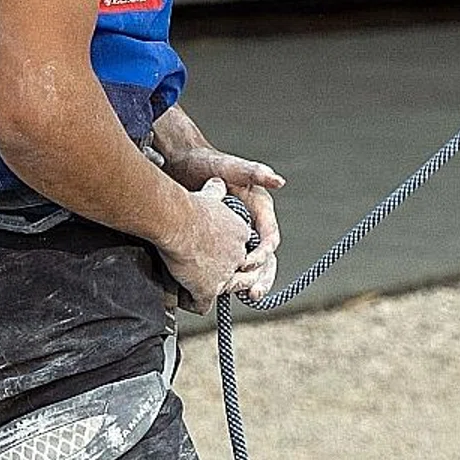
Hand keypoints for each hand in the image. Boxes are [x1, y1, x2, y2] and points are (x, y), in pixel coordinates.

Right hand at [155, 178, 252, 313]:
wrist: (178, 220)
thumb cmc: (191, 205)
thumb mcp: (212, 193)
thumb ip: (217, 191)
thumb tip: (218, 182)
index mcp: (240, 233)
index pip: (240, 249)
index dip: (228, 253)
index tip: (215, 253)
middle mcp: (237, 256)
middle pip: (238, 273)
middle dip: (225, 276)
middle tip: (208, 275)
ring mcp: (224, 275)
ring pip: (223, 291)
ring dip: (210, 291)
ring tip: (196, 289)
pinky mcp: (208, 289)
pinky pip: (203, 305)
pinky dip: (192, 303)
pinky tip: (183, 298)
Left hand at [162, 146, 283, 299]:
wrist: (182, 163)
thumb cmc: (208, 163)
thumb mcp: (230, 167)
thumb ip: (254, 172)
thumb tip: (278, 181)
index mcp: (260, 209)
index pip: (270, 238)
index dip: (263, 254)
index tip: (250, 263)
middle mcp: (252, 224)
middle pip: (265, 258)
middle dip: (262, 277)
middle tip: (253, 293)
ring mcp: (237, 233)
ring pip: (250, 265)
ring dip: (248, 282)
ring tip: (243, 296)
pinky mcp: (221, 240)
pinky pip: (230, 263)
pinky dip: (229, 277)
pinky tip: (220, 289)